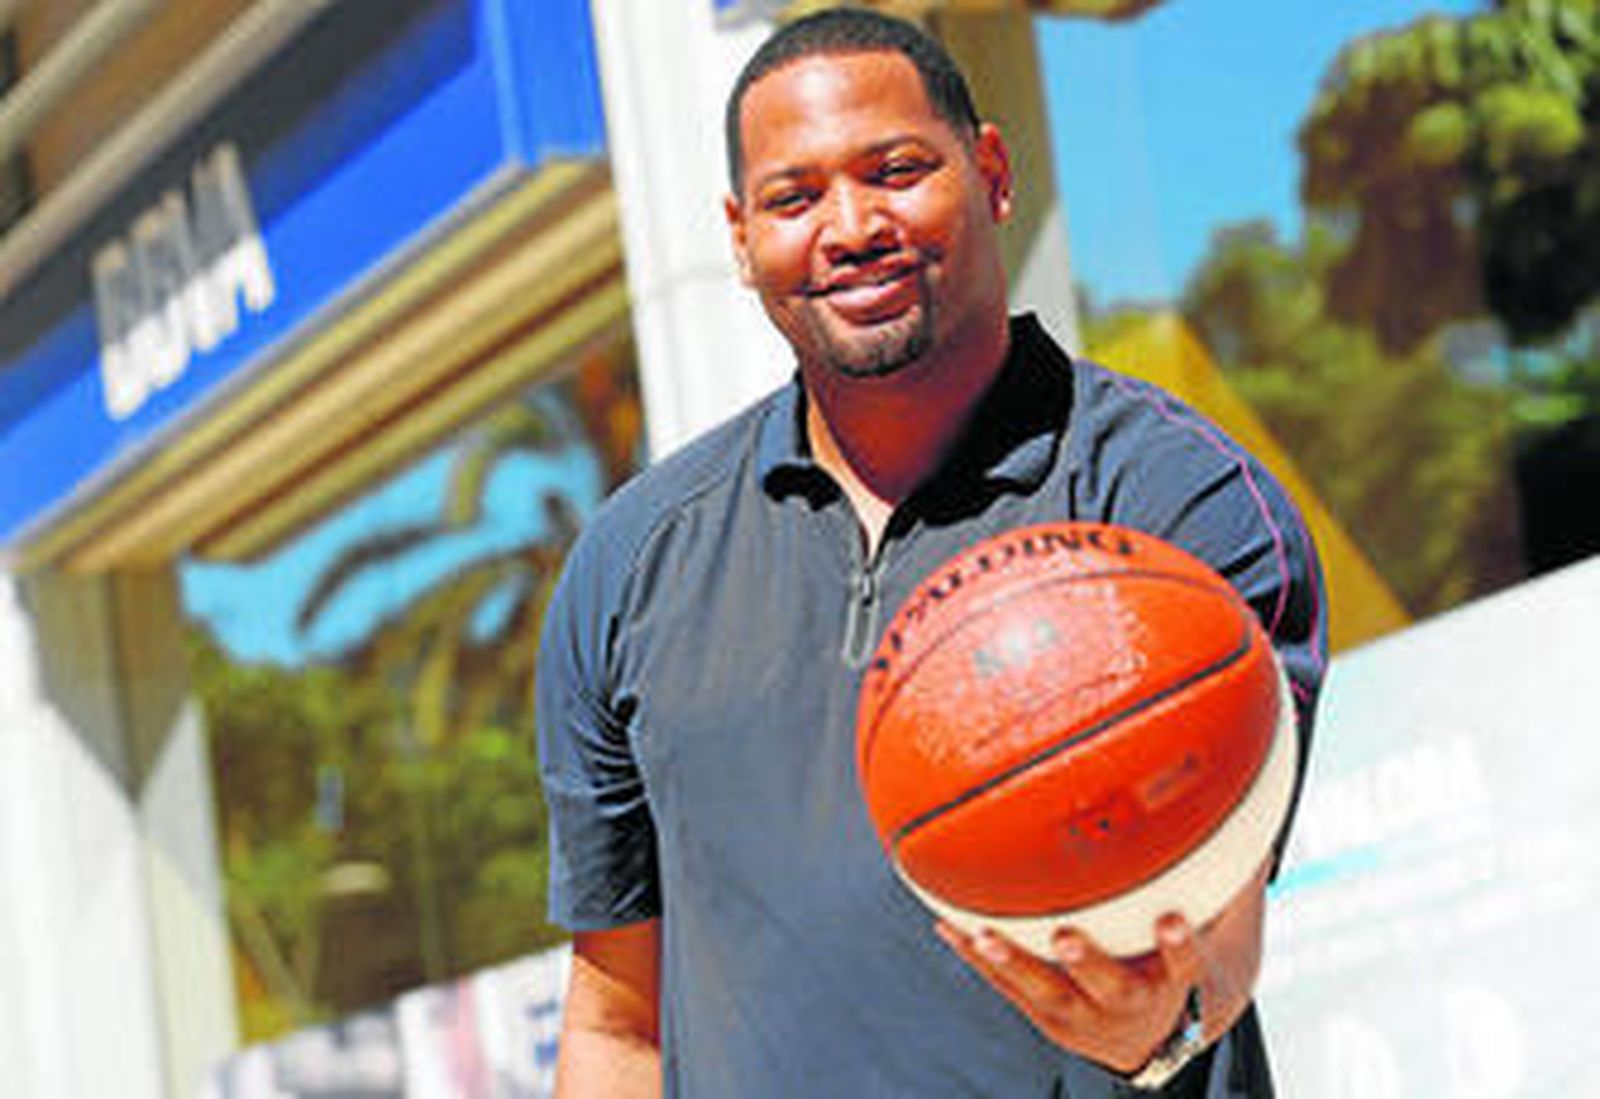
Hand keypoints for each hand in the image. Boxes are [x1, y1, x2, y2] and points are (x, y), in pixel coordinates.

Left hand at [934, 858, 1269, 1074]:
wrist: (1149, 1036)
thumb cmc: (1172, 960)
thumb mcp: (1208, 930)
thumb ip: (1225, 874)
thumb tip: (1249, 800)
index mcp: (1174, 981)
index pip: (1186, 965)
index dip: (1180, 945)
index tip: (1173, 918)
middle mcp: (1129, 1003)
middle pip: (1110, 987)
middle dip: (1088, 962)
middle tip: (1065, 935)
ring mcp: (1083, 1016)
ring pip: (1047, 994)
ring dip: (1015, 964)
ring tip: (985, 934)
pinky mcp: (1044, 1018)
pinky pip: (1006, 988)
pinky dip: (977, 958)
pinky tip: (946, 926)